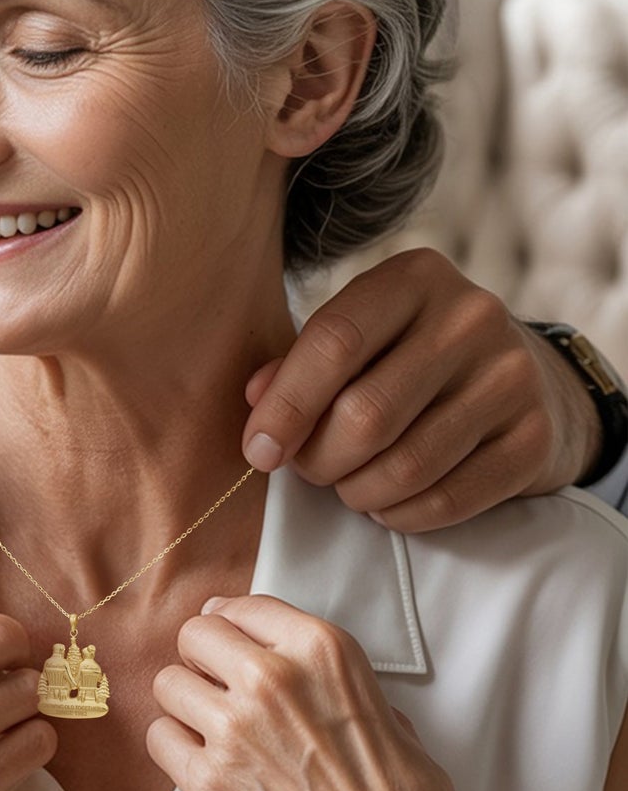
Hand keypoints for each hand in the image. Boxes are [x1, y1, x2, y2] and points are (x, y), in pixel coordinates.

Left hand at [148, 594, 548, 790]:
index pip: (241, 606)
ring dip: (188, 704)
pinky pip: (159, 738)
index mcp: (320, 649)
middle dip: (205, 659)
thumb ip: (320, 672)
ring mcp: (233, 731)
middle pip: (195, 635)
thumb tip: (274, 653)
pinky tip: (207, 764)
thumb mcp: (379, 704)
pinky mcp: (208, 785)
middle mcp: (270, 679)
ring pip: (167, 683)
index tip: (233, 643)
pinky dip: (176, 749)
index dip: (234, 627)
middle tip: (222, 687)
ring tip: (216, 729)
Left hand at [241, 248, 598, 530]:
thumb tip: (257, 400)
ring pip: (406, 465)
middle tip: (308, 469)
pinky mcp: (534, 438)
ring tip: (346, 485)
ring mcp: (511, 377)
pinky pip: (449, 498)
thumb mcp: (359, 335)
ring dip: (357, 491)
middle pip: (366, 413)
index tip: (259, 450)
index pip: (334, 342)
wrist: (523, 377)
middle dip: (319, 458)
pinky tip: (387, 502)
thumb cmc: (408, 355)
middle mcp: (470, 318)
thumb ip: (301, 361)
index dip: (286, 406)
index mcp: (414, 277)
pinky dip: (402, 513)